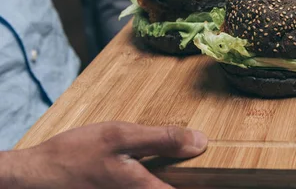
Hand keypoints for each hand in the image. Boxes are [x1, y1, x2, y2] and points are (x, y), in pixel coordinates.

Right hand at [3, 122, 207, 188]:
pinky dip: (160, 179)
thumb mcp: (121, 136)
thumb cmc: (76, 155)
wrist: (36, 177)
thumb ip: (162, 140)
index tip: (235, 176)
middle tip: (225, 168)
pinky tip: (164, 164)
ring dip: (178, 179)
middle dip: (198, 180)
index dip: (214, 184)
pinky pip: (149, 188)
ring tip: (194, 161)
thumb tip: (201, 142)